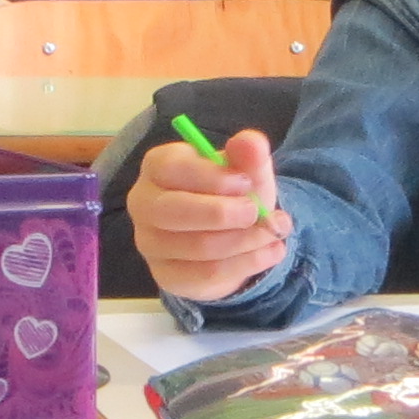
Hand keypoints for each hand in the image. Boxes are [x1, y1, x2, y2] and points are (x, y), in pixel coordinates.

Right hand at [129, 130, 287, 304]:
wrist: (230, 237)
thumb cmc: (230, 194)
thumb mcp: (245, 170)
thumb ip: (250, 154)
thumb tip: (251, 142)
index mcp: (157, 166)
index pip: (170, 169)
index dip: (211, 177)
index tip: (245, 182)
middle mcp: (144, 204)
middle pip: (173, 212)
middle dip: (223, 213)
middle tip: (257, 212)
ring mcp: (150, 244)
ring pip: (198, 246)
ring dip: (245, 240)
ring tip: (274, 231)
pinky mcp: (167, 276)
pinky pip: (207, 274)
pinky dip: (247, 263)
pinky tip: (271, 252)